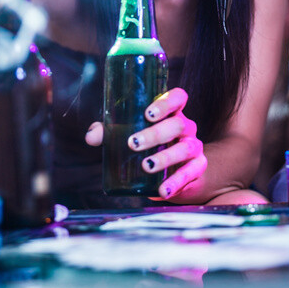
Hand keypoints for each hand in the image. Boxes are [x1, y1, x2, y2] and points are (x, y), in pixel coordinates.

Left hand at [85, 87, 206, 199]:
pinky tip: (162, 190)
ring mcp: (194, 147)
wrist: (175, 174)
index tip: (148, 113)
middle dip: (155, 133)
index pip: (177, 97)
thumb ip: (109, 132)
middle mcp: (185, 127)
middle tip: (133, 143)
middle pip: (178, 124)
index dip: (166, 102)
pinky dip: (176, 182)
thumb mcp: (129, 136)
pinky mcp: (197, 168)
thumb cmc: (149, 147)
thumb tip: (91, 136)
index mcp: (171, 113)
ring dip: (165, 157)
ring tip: (146, 166)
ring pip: (185, 148)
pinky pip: (191, 173)